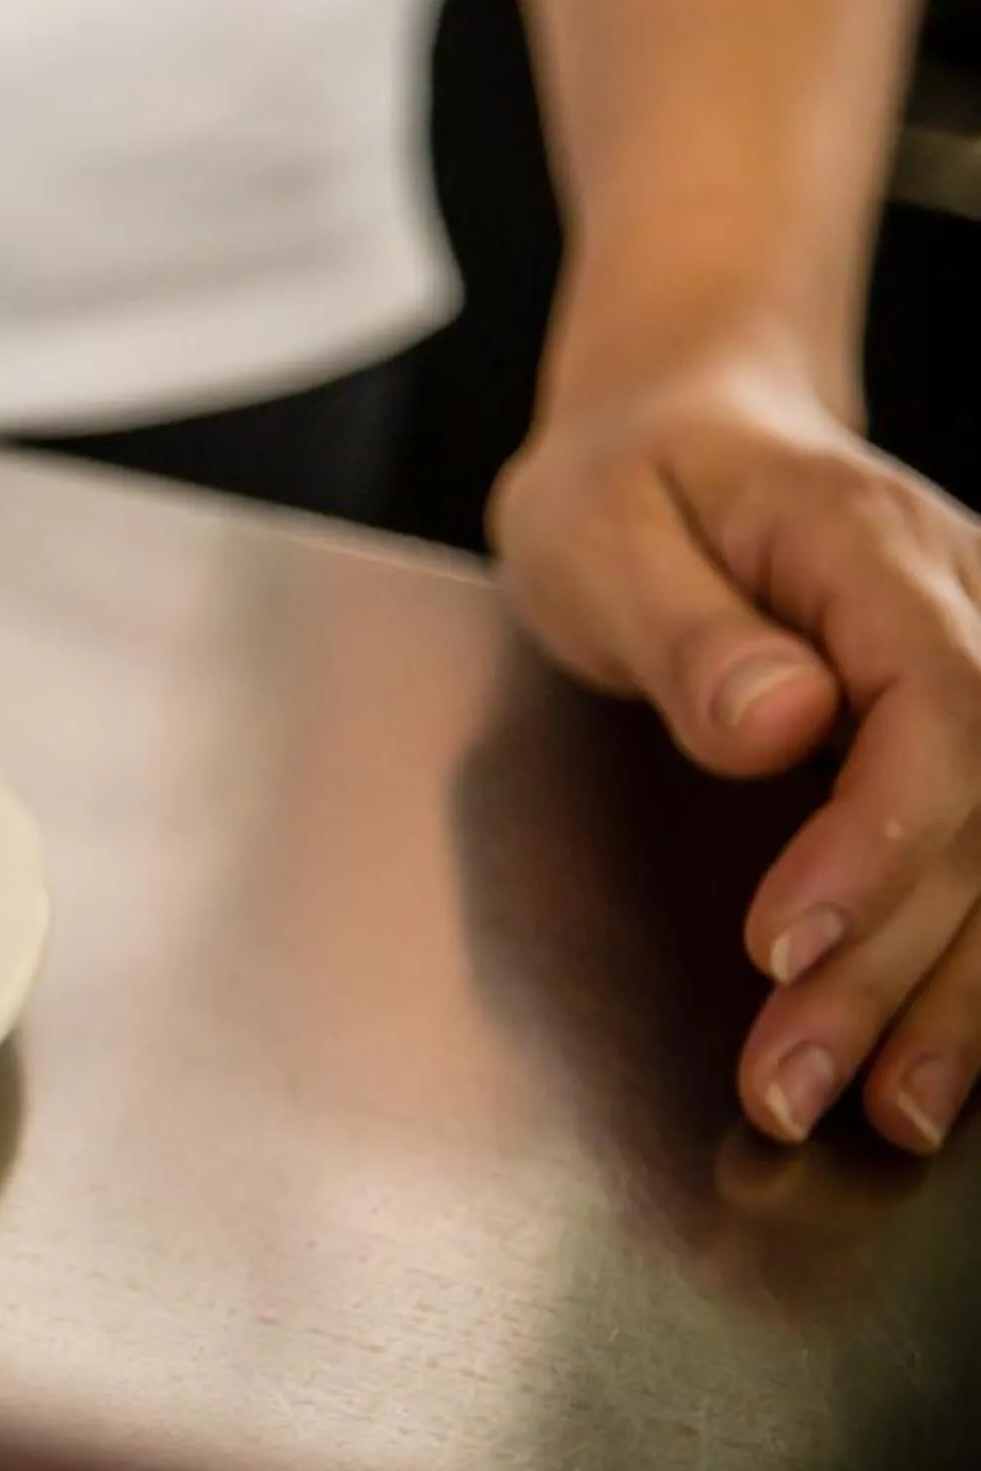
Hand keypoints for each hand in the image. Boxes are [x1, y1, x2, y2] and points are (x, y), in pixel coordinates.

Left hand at [493, 325, 980, 1155]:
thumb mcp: (596, 529)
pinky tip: (934, 1065)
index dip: (878, 841)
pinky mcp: (976, 737)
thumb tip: (780, 719)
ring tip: (878, 1112)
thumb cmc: (625, 480)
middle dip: (896, 964)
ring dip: (953, 998)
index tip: (781, 942)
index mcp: (874, 545)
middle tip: (791, 1081)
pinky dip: (971, 970)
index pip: (935, 706)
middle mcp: (972, 609)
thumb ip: (685, 628)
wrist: (684, 426)